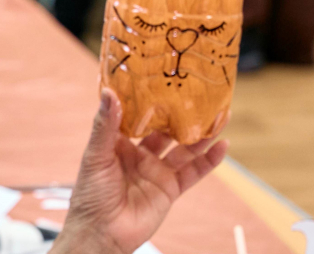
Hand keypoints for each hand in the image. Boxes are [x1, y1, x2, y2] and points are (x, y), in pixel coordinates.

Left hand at [52, 89, 228, 253]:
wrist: (102, 233)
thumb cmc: (91, 195)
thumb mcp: (96, 156)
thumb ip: (105, 126)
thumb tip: (108, 92)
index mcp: (119, 143)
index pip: (138, 116)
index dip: (151, 101)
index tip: (164, 79)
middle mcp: (140, 154)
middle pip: (166, 130)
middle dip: (182, 115)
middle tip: (199, 95)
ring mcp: (156, 171)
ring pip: (184, 149)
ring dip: (201, 135)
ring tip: (219, 116)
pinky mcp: (170, 189)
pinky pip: (193, 172)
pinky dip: (209, 160)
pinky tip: (223, 145)